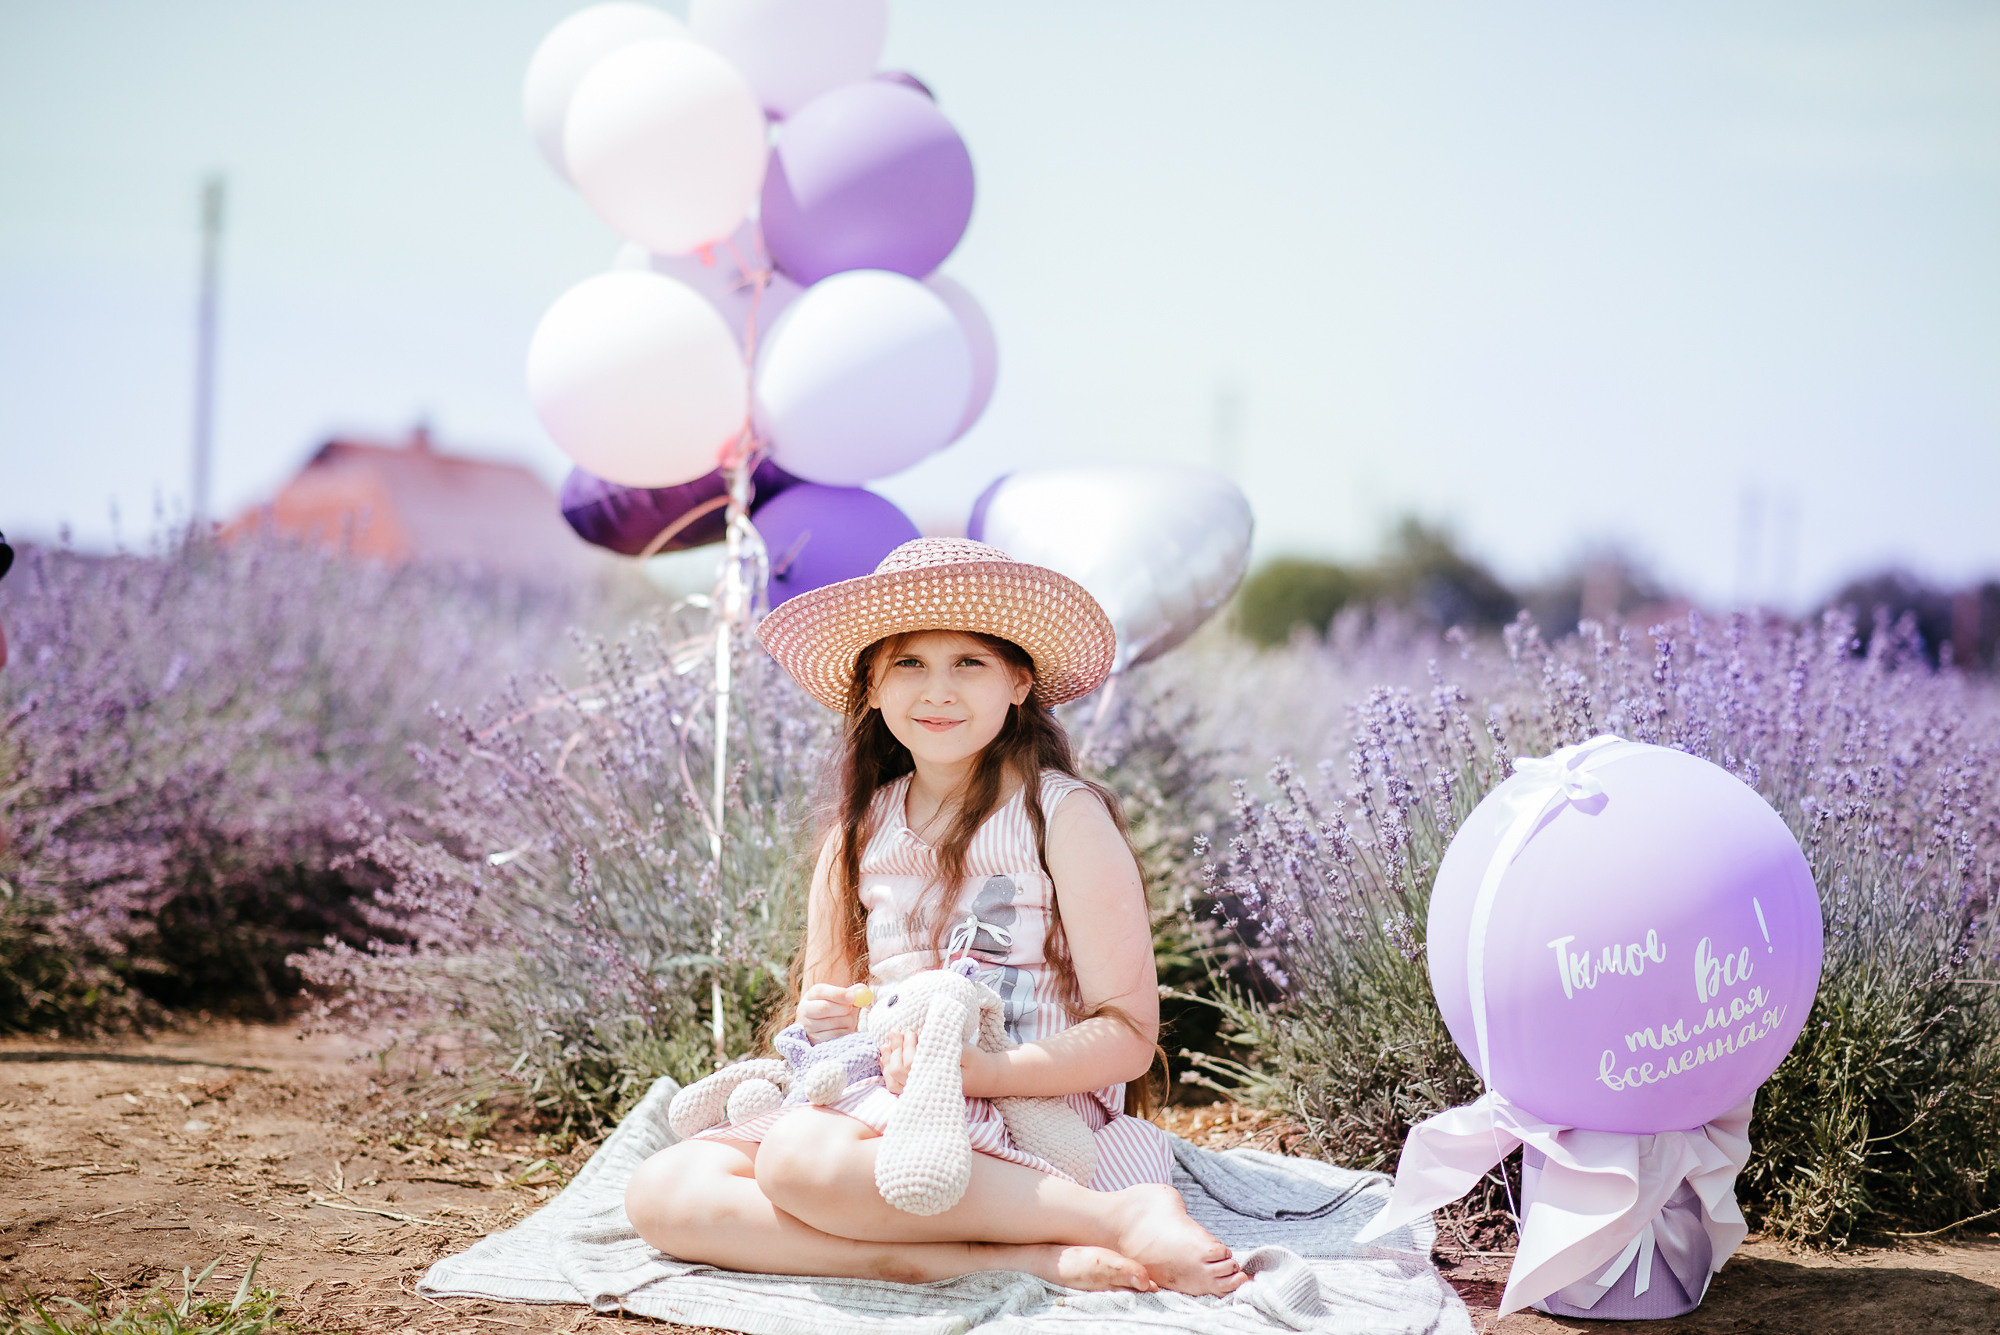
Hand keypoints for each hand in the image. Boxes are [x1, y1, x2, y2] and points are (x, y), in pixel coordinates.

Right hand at [798, 982, 866, 1043]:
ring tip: (848, 1019)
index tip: (853, 997)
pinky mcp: (814, 1040)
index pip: (821, 991)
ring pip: (832, 1022)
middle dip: (843, 1008)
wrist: (823, 1028)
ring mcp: (807, 1026)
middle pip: (824, 1008)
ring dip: (847, 1021)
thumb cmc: (834, 1009)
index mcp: (811, 995)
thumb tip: (861, 988)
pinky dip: (844, 1031)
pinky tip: (843, 1028)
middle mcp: (804, 1009)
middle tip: (852, 1009)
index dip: (838, 994)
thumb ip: (849, 993)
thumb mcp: (838, 999)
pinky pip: (835, 1035)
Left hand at [879, 1032, 1001, 1097]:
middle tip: (895, 1032)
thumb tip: (922, 1034)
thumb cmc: (977, 1062)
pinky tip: (885, 1058)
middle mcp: (927, 1089)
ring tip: (886, 1043)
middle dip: (895, 1050)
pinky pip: (898, 1086)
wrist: (986, 1078)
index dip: (908, 1047)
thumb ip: (944, 1044)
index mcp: (938, 1080)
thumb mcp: (965, 1050)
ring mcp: (921, 1091)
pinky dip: (888, 1072)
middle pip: (899, 1073)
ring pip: (895, 1082)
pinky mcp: (919, 1089)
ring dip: (888, 1061)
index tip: (911, 1031)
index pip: (912, 1066)